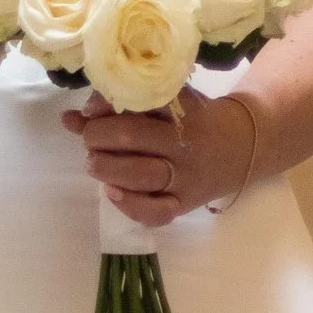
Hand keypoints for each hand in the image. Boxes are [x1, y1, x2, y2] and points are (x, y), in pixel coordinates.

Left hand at [64, 88, 258, 230]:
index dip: (104, 104)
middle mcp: (185, 141)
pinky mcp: (184, 203)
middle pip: (133, 136)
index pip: (138, 100)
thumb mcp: (166, 104)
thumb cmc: (193, 121)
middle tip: (90, 138)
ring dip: (106, 168)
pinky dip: (129, 205)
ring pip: (141, 174)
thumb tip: (69, 118)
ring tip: (95, 162)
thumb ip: (119, 108)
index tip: (89, 109)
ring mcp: (186, 175)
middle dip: (97, 136)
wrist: (242, 147)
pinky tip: (112, 192)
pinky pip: (156, 212)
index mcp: (182, 108)